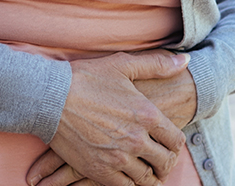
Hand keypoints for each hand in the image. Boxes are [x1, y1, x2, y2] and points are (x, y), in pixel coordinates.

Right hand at [34, 51, 187, 185]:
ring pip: (146, 179)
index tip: (169, 145)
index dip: (175, 145)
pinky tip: (128, 178)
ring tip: (146, 172)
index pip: (175, 141)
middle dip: (165, 164)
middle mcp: (136, 139)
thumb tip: (184, 61)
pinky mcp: (98, 170)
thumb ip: (157, 64)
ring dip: (149, 177)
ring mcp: (117, 158)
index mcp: (146, 115)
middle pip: (164, 163)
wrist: (50, 97)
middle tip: (161, 163)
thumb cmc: (86, 78)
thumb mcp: (123, 65)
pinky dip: (130, 185)